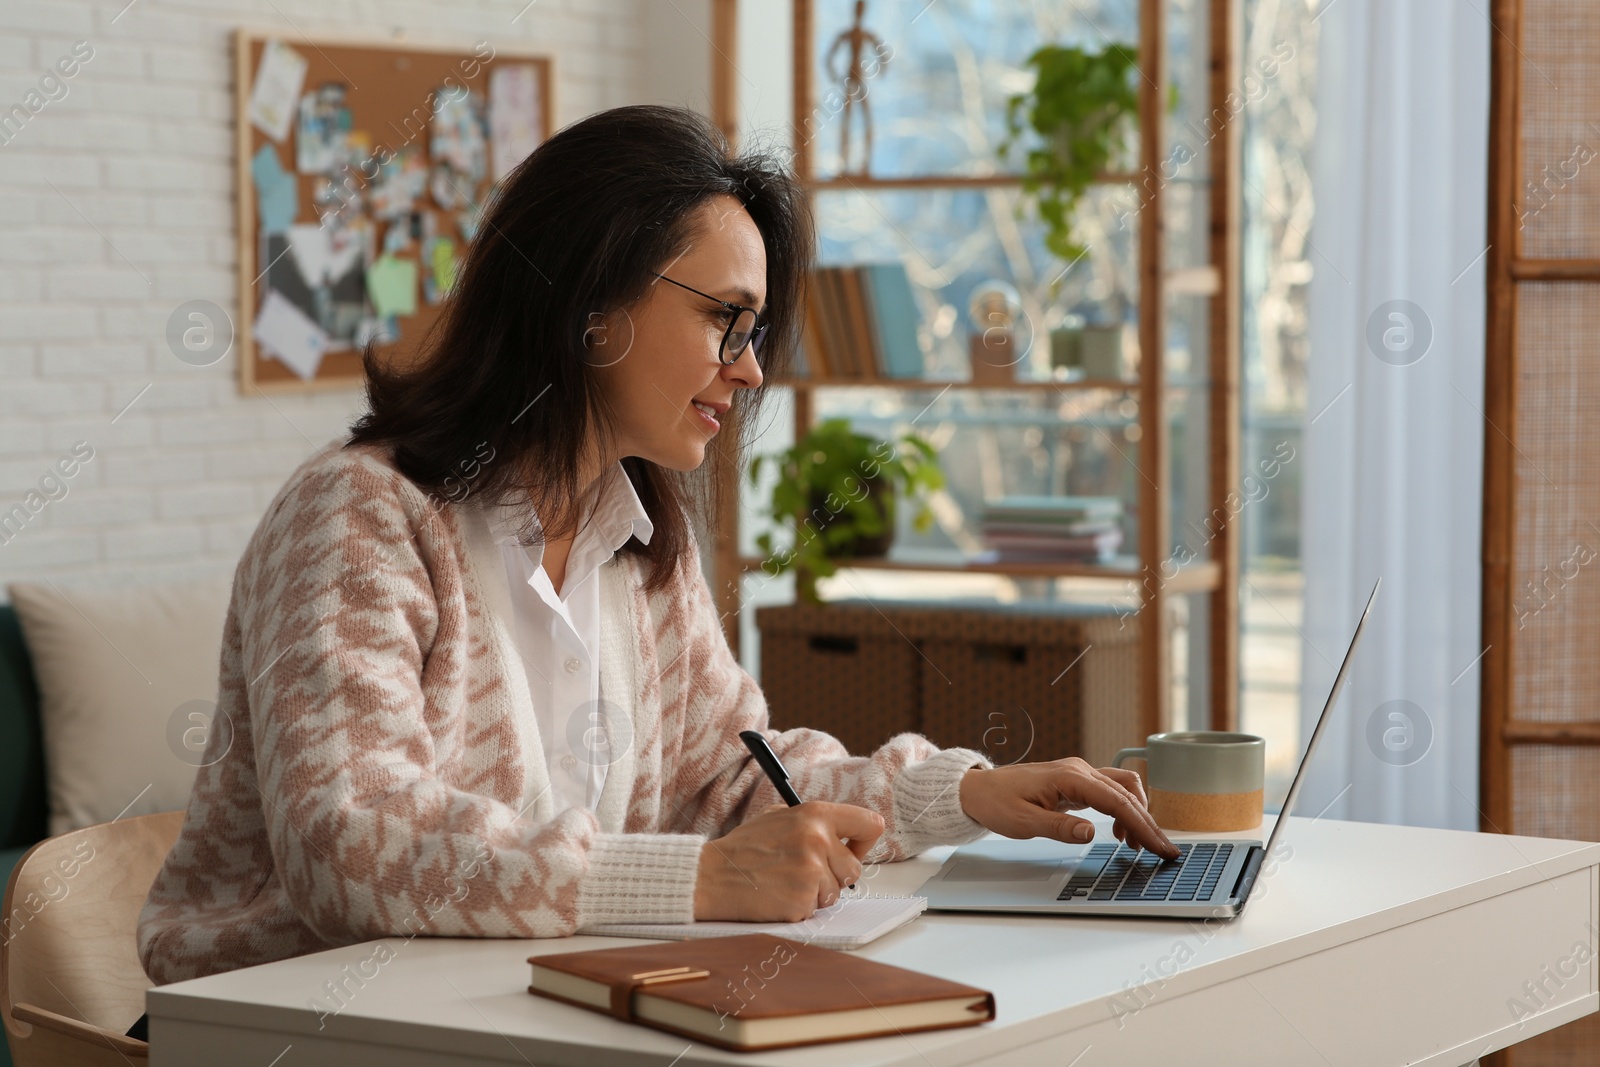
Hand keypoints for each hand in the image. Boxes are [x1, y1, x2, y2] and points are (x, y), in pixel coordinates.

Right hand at [693, 801, 884, 922]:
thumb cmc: (744, 848)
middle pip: (855, 869)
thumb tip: (843, 831)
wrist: (713, 875)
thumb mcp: (779, 817)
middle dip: (835, 876)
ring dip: (816, 893)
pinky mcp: (803, 899)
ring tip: (786, 883)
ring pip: (836, 892)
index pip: (870, 824)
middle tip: (806, 873)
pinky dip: (800, 907)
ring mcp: (812, 871)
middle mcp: (818, 840)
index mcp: (816, 815)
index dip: (865, 841)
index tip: (853, 849)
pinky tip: (778, 896)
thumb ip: (813, 821)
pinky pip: (817, 909)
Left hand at [958, 758, 1179, 859]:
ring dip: (1137, 814)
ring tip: (1138, 846)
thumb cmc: (997, 803)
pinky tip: (1119, 832)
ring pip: (1123, 788)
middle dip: (1148, 823)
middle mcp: (1079, 771)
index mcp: (1070, 777)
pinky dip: (1123, 809)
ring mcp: (1079, 774)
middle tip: (1165, 851)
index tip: (1160, 847)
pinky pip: (1110, 791)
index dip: (1143, 825)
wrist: (978, 789)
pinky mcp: (1076, 782)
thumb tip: (1091, 833)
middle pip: (1127, 794)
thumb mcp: (1023, 822)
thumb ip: (1058, 828)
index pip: (1117, 801)